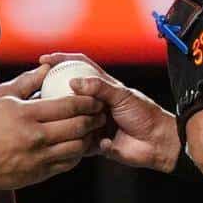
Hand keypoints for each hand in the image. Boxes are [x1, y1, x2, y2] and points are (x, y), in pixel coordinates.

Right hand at [0, 64, 104, 189]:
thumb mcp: (2, 95)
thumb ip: (28, 80)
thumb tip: (49, 67)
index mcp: (27, 114)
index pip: (68, 105)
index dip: (87, 100)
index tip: (95, 97)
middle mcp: (35, 136)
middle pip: (77, 126)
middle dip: (94, 117)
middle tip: (100, 112)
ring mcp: (38, 157)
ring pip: (76, 147)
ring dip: (90, 137)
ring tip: (93, 129)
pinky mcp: (39, 172)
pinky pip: (67, 163)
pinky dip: (77, 154)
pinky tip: (78, 145)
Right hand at [39, 53, 180, 172]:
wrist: (158, 142)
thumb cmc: (146, 114)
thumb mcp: (123, 96)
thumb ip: (100, 87)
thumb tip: (74, 82)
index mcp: (102, 87)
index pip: (78, 67)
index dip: (61, 60)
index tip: (44, 60)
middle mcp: (95, 104)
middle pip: (69, 95)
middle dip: (56, 94)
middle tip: (43, 95)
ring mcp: (93, 123)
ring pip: (71, 120)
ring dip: (70, 121)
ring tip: (77, 123)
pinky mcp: (94, 143)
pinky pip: (80, 143)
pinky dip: (83, 141)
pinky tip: (96, 140)